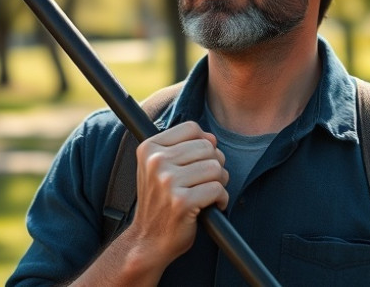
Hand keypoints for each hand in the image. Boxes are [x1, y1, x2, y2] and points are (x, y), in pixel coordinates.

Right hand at [127, 121, 228, 264]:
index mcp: (149, 148)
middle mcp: (156, 162)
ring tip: (208, 193)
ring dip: (220, 182)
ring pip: (216, 168)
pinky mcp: (182, 202)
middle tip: (206, 182)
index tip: (199, 161)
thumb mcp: (159, 168)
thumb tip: (211, 137)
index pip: (192, 129)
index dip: (203, 144)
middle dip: (215, 165)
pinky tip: (211, 206)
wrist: (148, 240)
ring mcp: (168, 182)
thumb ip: (182, 147)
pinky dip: (221, 199)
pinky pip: (218, 189)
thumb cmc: (159, 202)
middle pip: (207, 148)